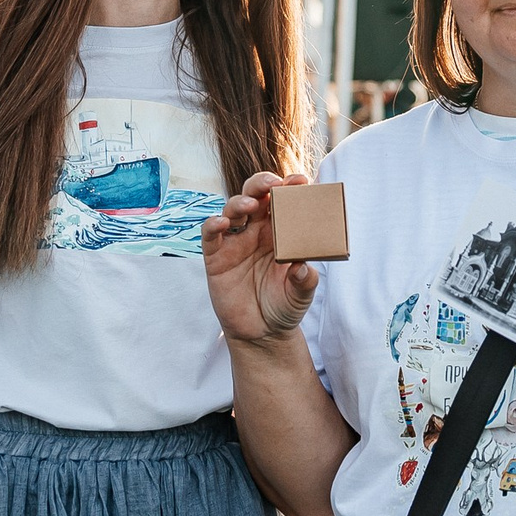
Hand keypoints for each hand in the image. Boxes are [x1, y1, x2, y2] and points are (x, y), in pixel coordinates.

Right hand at [202, 172, 319, 346]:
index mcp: (279, 233)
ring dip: (240, 202)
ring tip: (251, 204)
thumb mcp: (301, 295)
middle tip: (274, 183)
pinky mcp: (215, 257)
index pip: (282, 203)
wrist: (261, 334)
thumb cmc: (283, 307)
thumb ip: (305, 281)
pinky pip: (210, 235)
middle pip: (255, 196)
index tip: (302, 181)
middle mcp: (256, 232)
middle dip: (262, 184)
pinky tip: (222, 223)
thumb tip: (303, 267)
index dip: (290, 189)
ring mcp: (234, 243)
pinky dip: (213, 225)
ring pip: (232, 210)